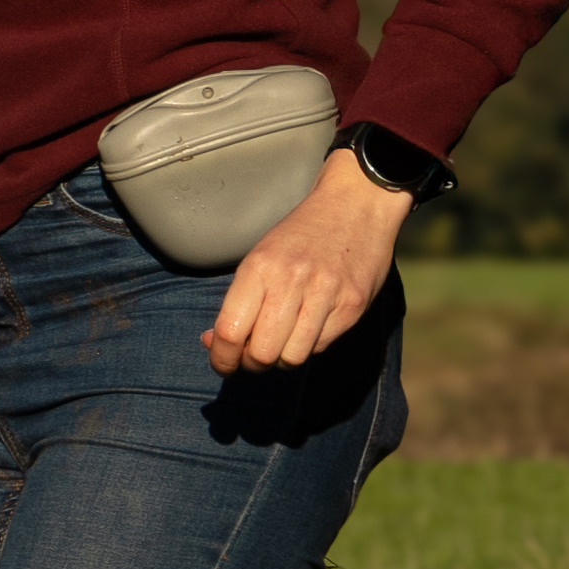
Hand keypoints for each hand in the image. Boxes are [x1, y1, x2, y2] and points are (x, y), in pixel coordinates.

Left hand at [201, 149, 411, 373]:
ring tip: (281, 342)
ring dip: (282, 359)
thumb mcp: (260, 258)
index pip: (231, 332)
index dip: (222, 359)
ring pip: (293, 358)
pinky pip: (321, 346)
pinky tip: (308, 326)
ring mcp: (326, 294)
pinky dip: (309, 345)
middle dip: (252, 363)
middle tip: (253, 354)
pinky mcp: (352, 306)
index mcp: (260, 268)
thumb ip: (238, 301)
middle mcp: (291, 281)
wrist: (356, 205)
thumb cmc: (300, 236)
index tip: (223, 364)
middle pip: (262, 354)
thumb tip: (212, 342)